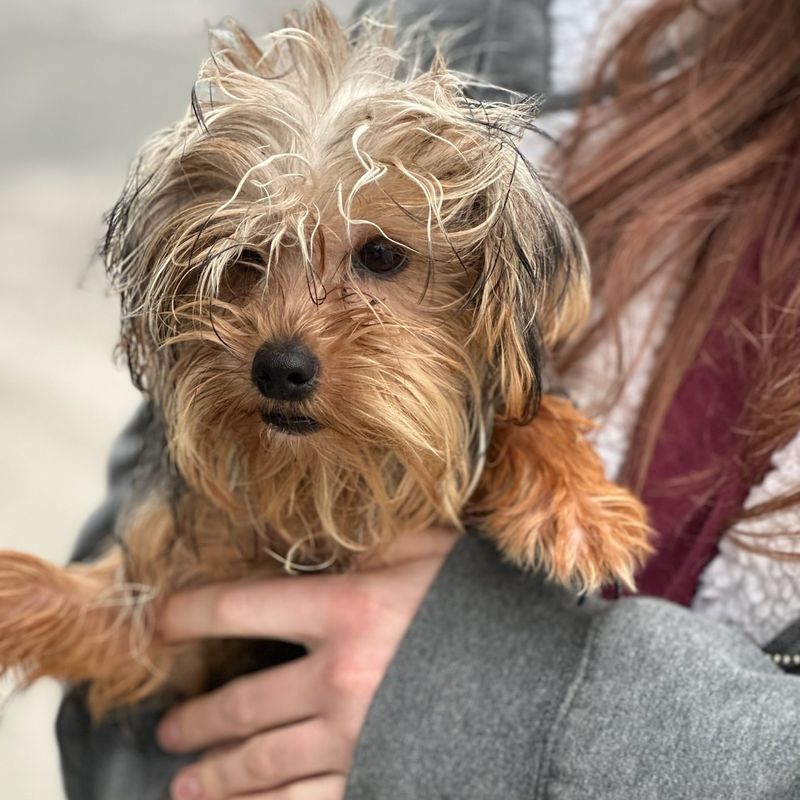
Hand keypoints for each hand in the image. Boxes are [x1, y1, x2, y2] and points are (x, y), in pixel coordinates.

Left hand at [156, 527, 458, 799]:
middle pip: (241, 702)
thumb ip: (375, 549)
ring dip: (217, 774)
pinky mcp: (376, 779)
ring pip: (261, 764)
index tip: (161, 620)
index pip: (240, 608)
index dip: (189, 612)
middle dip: (197, 718)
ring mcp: (353, 737)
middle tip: (171, 731)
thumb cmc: (488, 607)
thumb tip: (334, 554)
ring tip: (187, 782)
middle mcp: (336, 677)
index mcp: (345, 610)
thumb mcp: (431, 554)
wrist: (550, 683)